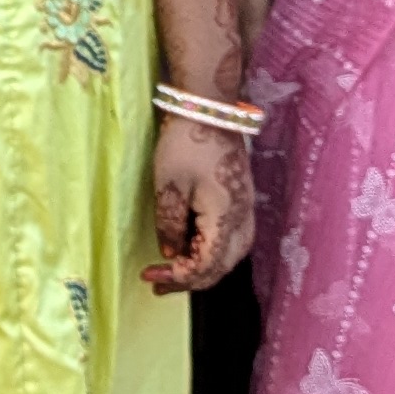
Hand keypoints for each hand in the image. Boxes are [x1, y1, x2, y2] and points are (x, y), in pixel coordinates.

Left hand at [140, 116, 252, 293]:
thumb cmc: (186, 143)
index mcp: (226, 217)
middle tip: (155, 283)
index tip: (149, 274)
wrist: (210, 111)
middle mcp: (243, 219)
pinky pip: (231, 241)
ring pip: (229, 257)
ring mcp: (245, 211)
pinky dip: (210, 253)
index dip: (178, 277)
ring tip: (171, 273)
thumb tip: (170, 254)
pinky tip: (189, 251)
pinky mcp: (241, 203)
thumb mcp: (168, 184)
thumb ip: (169, 223)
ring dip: (201, 269)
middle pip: (221, 267)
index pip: (206, 265)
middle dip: (188, 281)